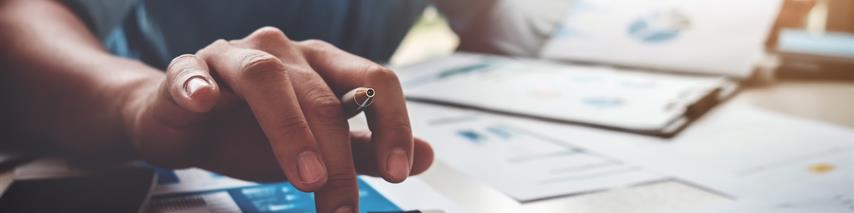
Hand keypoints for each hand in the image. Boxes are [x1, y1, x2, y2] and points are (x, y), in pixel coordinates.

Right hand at [122, 27, 433, 212]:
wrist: (184, 125)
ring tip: (306, 176)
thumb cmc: (252, 131)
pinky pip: (192, 72)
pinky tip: (206, 103)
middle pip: (322, 93)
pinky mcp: (187, 70)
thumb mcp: (318, 147)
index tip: (401, 170)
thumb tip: (427, 158)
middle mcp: (284, 52)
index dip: (393, 124)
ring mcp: (233, 56)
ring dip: (289, 128)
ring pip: (266, 77)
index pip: (374, 81)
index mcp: (323, 64)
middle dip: (338, 156)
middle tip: (342, 204)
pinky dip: (199, 85)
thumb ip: (367, 150)